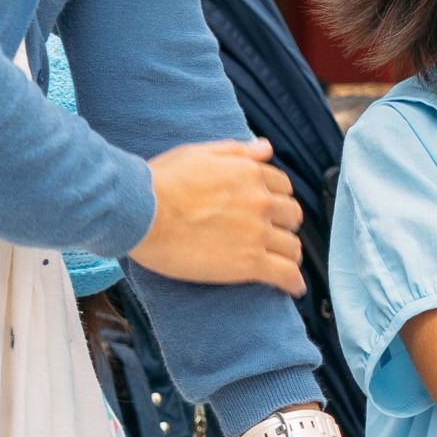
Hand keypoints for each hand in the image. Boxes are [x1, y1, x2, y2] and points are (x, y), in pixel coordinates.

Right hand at [131, 138, 305, 294]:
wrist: (142, 213)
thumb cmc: (161, 182)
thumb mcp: (201, 154)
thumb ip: (238, 151)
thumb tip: (266, 148)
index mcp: (250, 173)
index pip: (282, 186)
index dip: (275, 198)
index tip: (268, 209)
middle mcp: (261, 201)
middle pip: (291, 215)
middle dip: (283, 223)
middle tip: (270, 234)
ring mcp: (257, 232)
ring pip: (292, 245)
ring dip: (288, 252)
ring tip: (281, 261)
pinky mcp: (249, 263)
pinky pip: (285, 274)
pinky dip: (293, 282)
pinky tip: (294, 288)